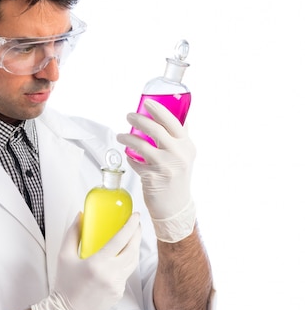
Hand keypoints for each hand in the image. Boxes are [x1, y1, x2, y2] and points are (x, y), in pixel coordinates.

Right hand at [31, 212, 140, 309]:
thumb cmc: (64, 284)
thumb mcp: (64, 256)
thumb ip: (73, 234)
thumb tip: (80, 216)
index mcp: (97, 263)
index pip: (120, 240)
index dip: (130, 226)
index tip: (135, 216)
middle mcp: (110, 274)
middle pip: (132, 249)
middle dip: (136, 234)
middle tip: (136, 224)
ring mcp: (117, 285)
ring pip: (133, 261)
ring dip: (135, 247)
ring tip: (132, 237)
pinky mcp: (119, 292)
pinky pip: (126, 273)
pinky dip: (125, 263)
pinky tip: (120, 257)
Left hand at [116, 99, 195, 241]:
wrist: (175, 206)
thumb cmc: (178, 179)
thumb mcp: (185, 156)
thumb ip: (179, 138)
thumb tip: (175, 117)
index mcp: (187, 146)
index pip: (174, 122)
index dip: (159, 110)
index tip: (147, 103)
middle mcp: (178, 154)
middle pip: (156, 130)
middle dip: (139, 119)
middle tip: (129, 116)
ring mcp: (165, 166)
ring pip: (142, 145)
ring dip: (128, 138)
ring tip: (121, 136)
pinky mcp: (152, 177)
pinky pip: (135, 163)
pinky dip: (130, 158)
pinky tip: (128, 156)